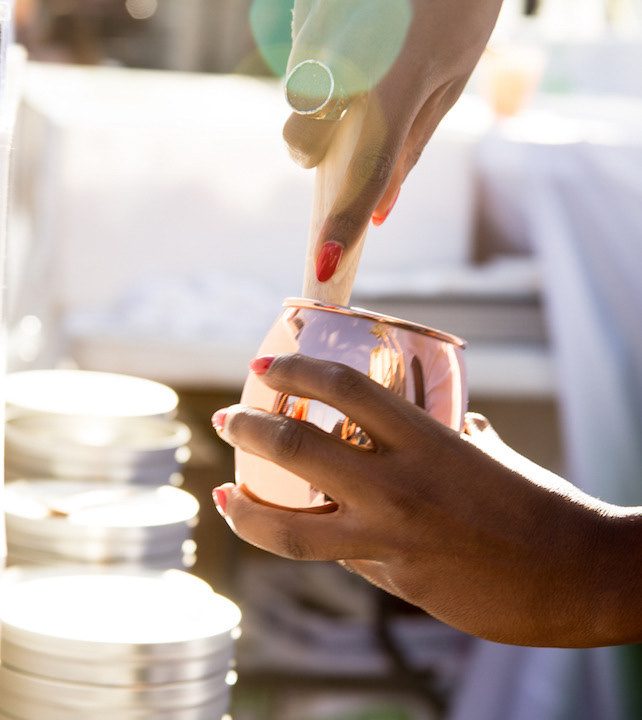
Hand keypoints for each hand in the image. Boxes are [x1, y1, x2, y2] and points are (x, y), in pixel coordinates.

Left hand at [212, 354, 641, 646]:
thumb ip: (443, 438)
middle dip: (248, 430)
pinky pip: (338, 558)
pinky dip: (314, 541)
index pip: (344, 389)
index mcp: (427, 439)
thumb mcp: (485, 453)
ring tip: (224, 495)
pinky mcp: (395, 581)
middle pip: (297, 450)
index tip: (263, 367)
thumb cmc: (536, 502)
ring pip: (291, 529)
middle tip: (226, 421)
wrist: (576, 573)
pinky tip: (298, 531)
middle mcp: (399, 487)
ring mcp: (391, 540)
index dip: (294, 371)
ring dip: (246, 510)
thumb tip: (425, 429)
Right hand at [283, 0, 502, 252]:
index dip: (344, 221)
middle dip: (310, 152)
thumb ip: (409, 146)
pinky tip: (353, 30)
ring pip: (293, 94)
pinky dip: (317, 57)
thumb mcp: (450, 78)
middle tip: (338, 134)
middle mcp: (347, 51)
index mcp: (400, 77)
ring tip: (360, 61)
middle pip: (297, 137)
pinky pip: (297, 50)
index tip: (325, 264)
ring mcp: (320, 20)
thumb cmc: (461, 4)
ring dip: (315, 99)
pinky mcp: (305, 2)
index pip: (366, 168)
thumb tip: (382, 212)